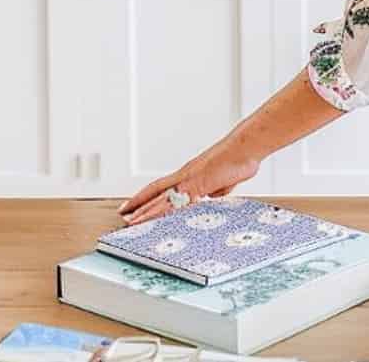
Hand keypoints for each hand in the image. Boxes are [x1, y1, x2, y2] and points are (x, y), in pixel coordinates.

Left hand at [117, 140, 258, 223]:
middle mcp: (185, 175)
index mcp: (191, 175)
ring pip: (161, 197)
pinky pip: (176, 200)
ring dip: (145, 210)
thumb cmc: (239, 160)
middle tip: (123, 213)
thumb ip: (216, 189)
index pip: (164, 188)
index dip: (150, 196)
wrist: (246, 148)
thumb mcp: (225, 181)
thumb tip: (213, 196)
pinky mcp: (196, 183)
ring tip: (130, 220)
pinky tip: (156, 218)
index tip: (138, 205)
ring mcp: (189, 178)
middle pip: (156, 191)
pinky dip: (163, 210)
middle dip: (139, 204)